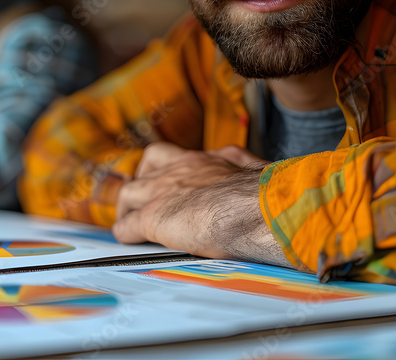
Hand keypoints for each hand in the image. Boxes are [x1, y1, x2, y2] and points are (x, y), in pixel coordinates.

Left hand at [112, 143, 288, 266]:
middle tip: (148, 192)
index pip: (190, 157)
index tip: (181, 181)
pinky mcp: (154, 216)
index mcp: (215, 160)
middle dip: (147, 174)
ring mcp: (165, 190)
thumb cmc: (270, 198)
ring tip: (131, 219)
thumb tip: (268, 177)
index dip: (179, 169)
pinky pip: (127, 224)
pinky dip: (125, 232)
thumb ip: (257, 176)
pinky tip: (129, 240)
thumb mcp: (265, 178)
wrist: (258, 208)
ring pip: (130, 190)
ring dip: (128, 205)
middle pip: (154, 159)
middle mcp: (186, 167)